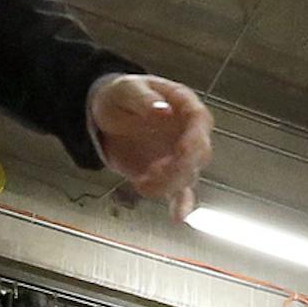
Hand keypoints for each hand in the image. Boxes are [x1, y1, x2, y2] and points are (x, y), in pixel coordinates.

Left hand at [87, 73, 212, 221]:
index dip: (195, 137)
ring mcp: (179, 155)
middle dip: (180, 165)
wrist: (107, 115)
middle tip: (156, 170)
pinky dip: (181, 205)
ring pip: (187, 175)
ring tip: (144, 182)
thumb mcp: (126, 89)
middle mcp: (188, 132)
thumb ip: (144, 99)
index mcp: (184, 105)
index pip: (200, 121)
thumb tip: (164, 110)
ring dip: (169, 183)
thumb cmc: (121, 95)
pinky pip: (180, 192)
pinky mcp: (168, 174)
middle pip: (199, 153)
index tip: (182, 149)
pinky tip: (178, 217)